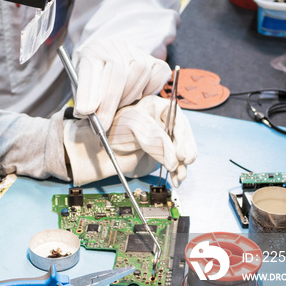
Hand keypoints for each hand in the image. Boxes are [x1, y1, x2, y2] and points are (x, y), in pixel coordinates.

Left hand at [64, 95, 196, 186]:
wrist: (99, 148)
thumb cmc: (111, 130)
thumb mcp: (133, 126)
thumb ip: (154, 139)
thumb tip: (173, 157)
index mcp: (157, 107)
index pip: (177, 118)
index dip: (182, 134)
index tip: (181, 151)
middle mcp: (163, 121)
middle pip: (183, 134)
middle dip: (186, 149)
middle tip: (184, 161)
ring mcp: (164, 137)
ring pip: (181, 149)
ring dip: (183, 164)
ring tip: (179, 175)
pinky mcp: (162, 153)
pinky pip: (175, 161)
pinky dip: (177, 171)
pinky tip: (176, 178)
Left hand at [73, 40, 171, 129]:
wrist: (109, 57)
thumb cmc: (93, 75)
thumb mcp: (80, 82)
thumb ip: (83, 96)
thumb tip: (86, 113)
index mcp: (91, 52)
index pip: (89, 69)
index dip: (87, 91)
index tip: (85, 111)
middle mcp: (114, 47)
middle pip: (118, 72)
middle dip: (110, 102)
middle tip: (103, 124)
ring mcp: (137, 51)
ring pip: (140, 72)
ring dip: (128, 97)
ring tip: (119, 106)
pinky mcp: (155, 59)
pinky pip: (159, 74)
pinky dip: (150, 90)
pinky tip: (138, 96)